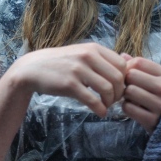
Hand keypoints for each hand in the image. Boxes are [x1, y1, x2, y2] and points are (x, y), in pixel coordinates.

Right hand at [6, 43, 126, 117]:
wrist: (33, 68)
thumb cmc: (62, 63)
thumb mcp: (82, 54)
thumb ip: (102, 59)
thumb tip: (128, 65)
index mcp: (94, 48)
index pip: (121, 64)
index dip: (124, 79)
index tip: (119, 88)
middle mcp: (88, 56)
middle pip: (118, 78)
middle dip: (120, 93)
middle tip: (114, 100)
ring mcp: (78, 69)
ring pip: (108, 89)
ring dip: (111, 102)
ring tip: (106, 106)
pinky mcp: (70, 84)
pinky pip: (93, 100)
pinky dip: (100, 109)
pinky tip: (100, 112)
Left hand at [121, 55, 160, 132]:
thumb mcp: (158, 79)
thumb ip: (141, 67)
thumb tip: (122, 56)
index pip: (139, 62)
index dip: (129, 66)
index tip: (131, 74)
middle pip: (131, 75)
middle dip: (127, 81)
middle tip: (131, 87)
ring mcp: (160, 105)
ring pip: (129, 91)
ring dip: (126, 96)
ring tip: (134, 99)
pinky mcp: (152, 120)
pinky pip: (128, 108)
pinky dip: (127, 108)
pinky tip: (135, 109)